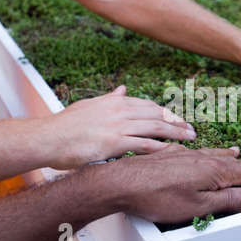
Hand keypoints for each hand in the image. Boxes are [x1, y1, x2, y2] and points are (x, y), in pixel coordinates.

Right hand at [44, 85, 194, 169]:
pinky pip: (143, 144)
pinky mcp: (113, 143)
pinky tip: (171, 151)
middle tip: (193, 130)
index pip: (150, 105)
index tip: (180, 119)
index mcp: (116, 101)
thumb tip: (123, 89)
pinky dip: (159, 147)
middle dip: (179, 122)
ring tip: (191, 139)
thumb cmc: (67, 124)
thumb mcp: (91, 104)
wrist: (47, 137)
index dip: (168, 113)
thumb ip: (110, 98)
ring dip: (176, 133)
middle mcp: (121, 110)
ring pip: (156, 127)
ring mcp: (118, 126)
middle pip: (158, 115)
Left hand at [115, 144, 240, 222]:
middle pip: (233, 163)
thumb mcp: (197, 206)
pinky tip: (200, 151)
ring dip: (229, 156)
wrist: (122, 181)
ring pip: (214, 154)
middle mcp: (202, 158)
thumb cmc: (157, 196)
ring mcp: (185, 154)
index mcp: (213, 171)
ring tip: (238, 153)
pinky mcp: (170, 154)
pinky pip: (196, 151)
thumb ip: (227, 201)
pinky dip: (207, 152)